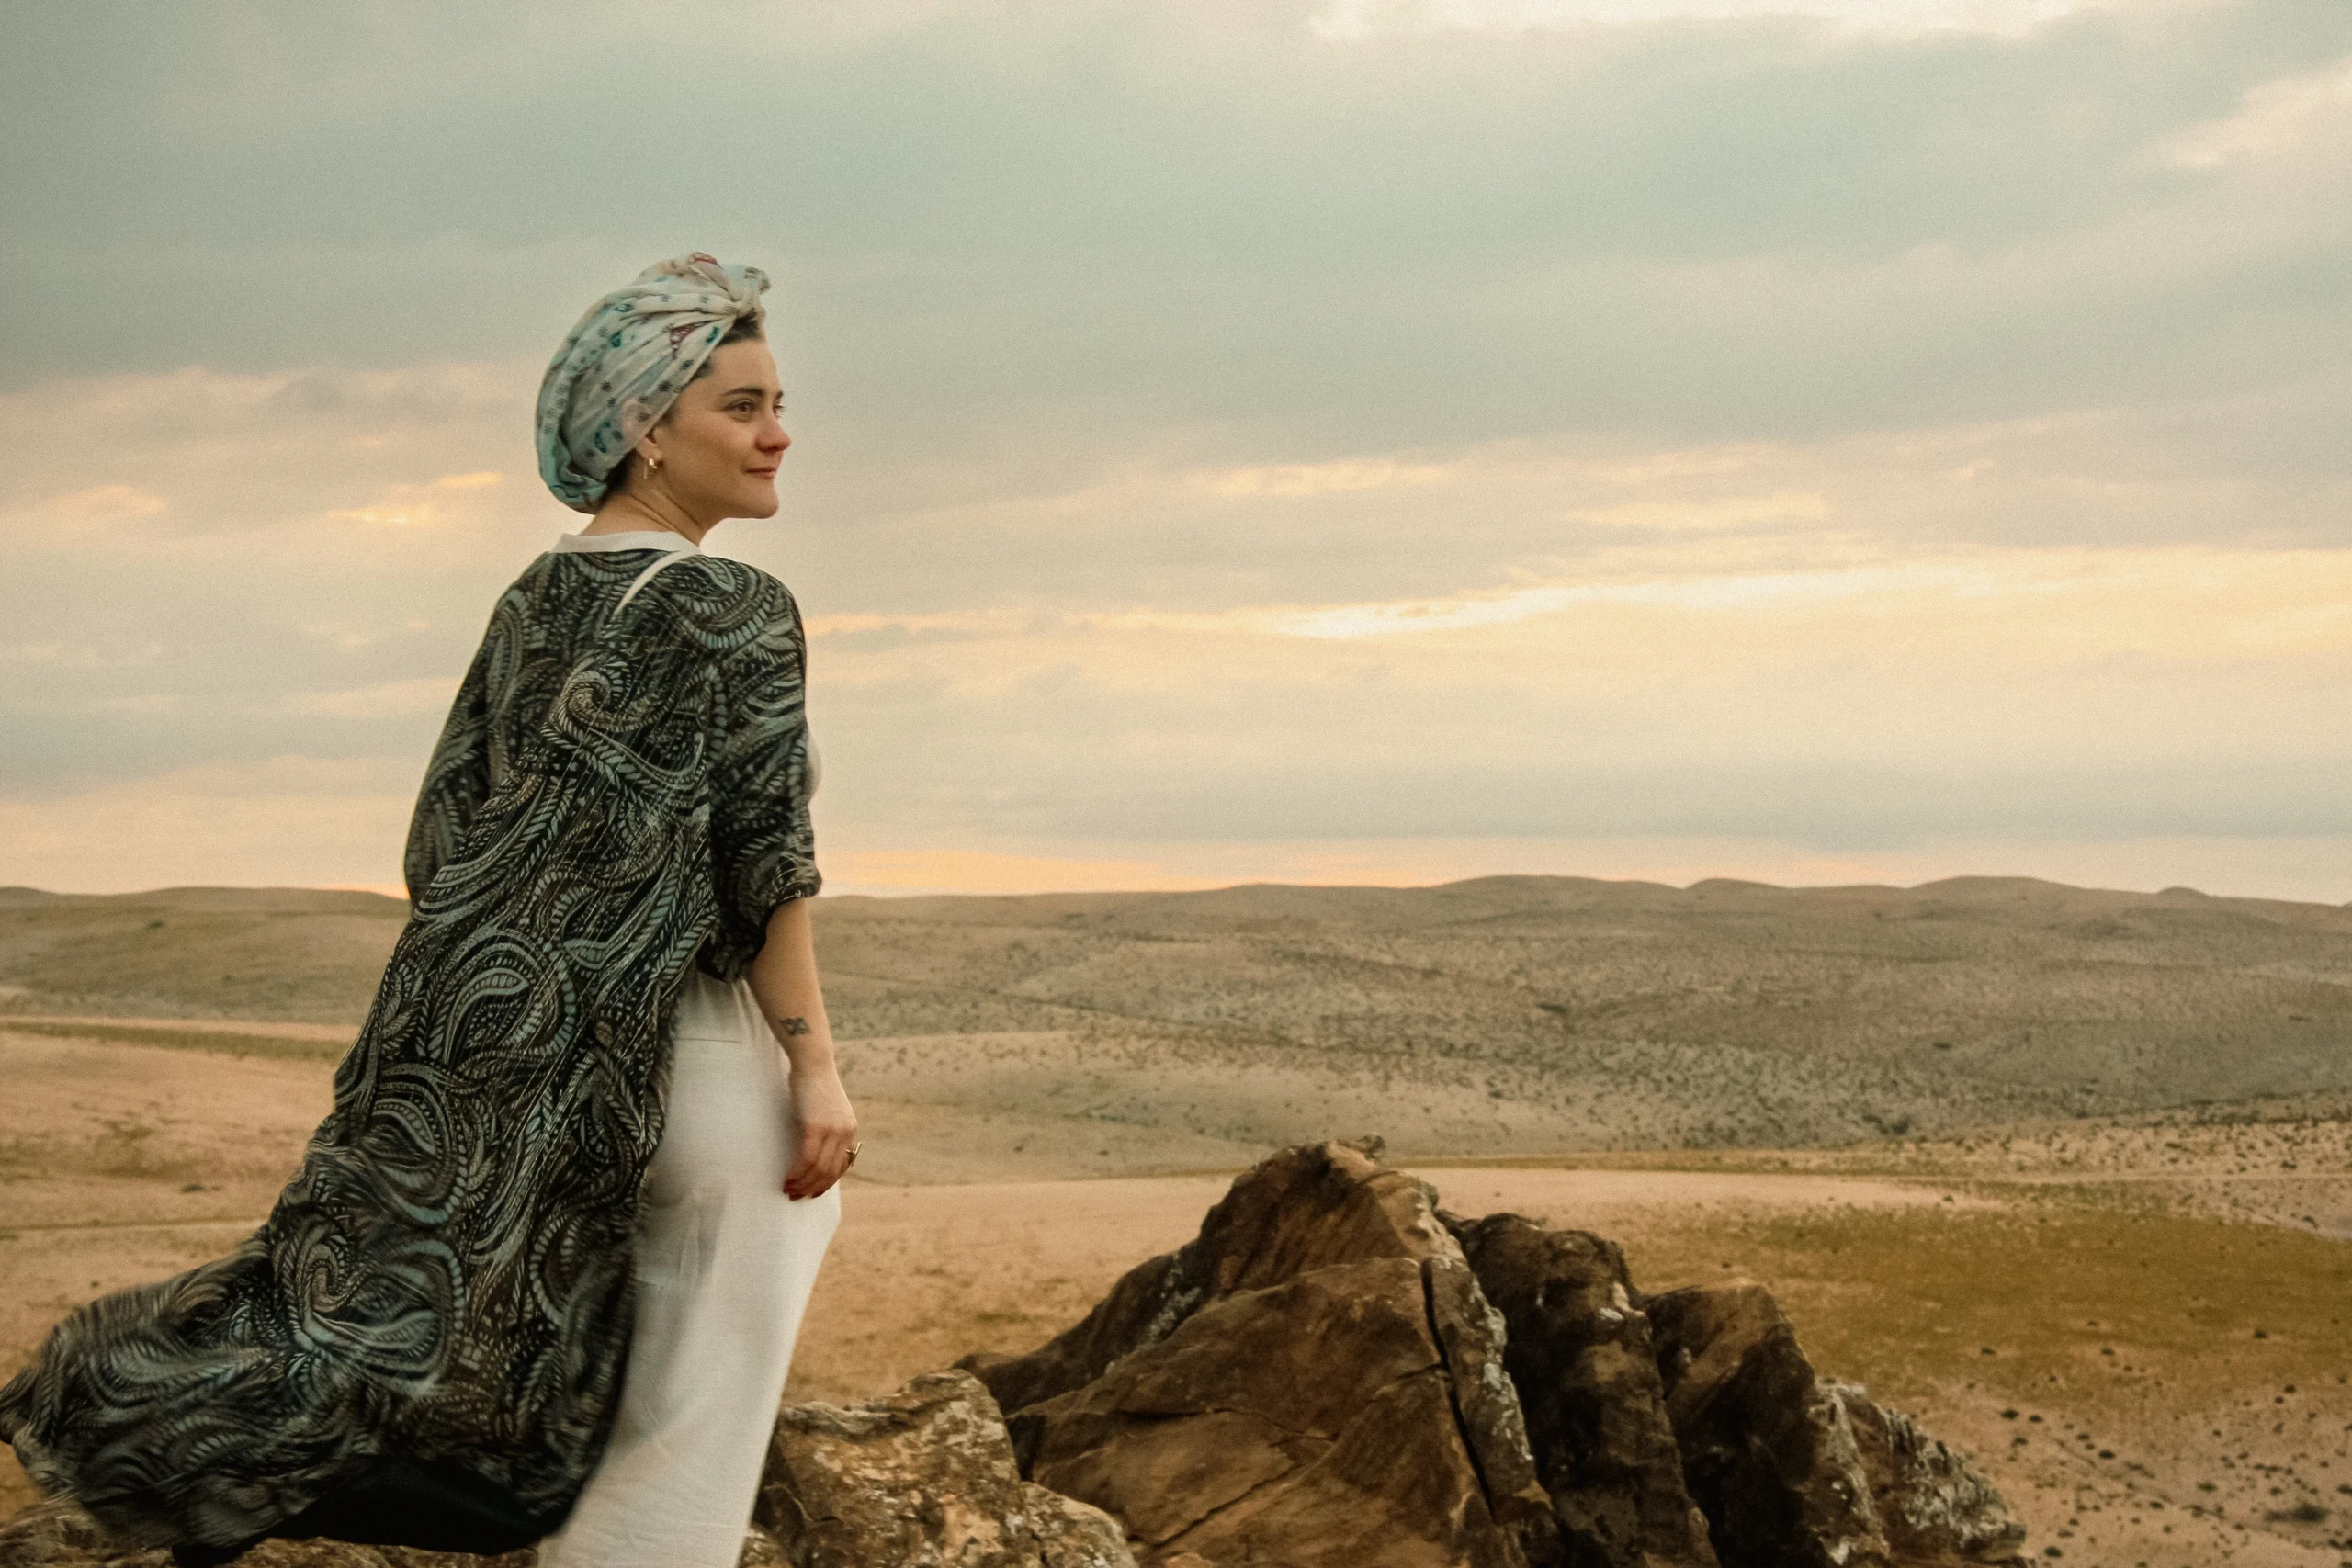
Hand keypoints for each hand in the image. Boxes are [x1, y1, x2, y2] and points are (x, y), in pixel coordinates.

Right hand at [785, 1059, 857, 1199]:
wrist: (812, 1063)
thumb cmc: (814, 1083)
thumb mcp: (827, 1109)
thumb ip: (826, 1127)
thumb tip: (815, 1147)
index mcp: (849, 1129)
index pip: (841, 1165)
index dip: (826, 1183)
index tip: (812, 1192)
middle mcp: (845, 1132)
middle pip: (830, 1171)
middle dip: (812, 1188)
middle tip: (795, 1196)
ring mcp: (831, 1130)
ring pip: (818, 1169)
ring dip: (802, 1184)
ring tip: (788, 1190)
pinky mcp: (815, 1127)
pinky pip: (807, 1159)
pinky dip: (796, 1173)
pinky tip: (787, 1179)